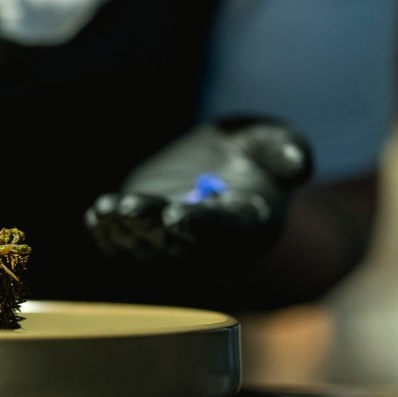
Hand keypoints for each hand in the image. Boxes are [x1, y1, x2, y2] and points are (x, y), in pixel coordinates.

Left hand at [85, 118, 312, 264]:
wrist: (228, 168)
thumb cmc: (257, 154)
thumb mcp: (277, 143)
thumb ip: (288, 152)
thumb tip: (300, 162)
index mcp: (250, 226)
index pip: (225, 232)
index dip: (200, 226)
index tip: (176, 215)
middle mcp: (215, 248)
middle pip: (181, 247)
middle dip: (152, 229)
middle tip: (130, 208)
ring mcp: (181, 250)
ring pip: (151, 253)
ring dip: (126, 236)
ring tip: (108, 211)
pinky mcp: (153, 242)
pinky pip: (130, 250)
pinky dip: (111, 237)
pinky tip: (98, 216)